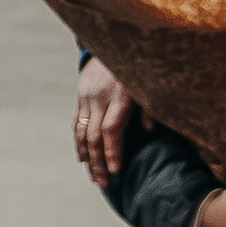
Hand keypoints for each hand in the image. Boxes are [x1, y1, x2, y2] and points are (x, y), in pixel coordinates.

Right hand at [74, 61, 147, 187]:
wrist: (112, 42)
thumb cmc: (137, 67)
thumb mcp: (148, 85)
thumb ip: (149, 108)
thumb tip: (149, 132)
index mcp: (119, 97)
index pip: (111, 130)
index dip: (112, 151)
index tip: (116, 170)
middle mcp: (99, 99)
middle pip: (94, 137)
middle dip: (98, 162)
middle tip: (104, 183)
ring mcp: (86, 98)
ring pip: (82, 133)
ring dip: (87, 157)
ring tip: (94, 176)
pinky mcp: (80, 97)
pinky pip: (76, 123)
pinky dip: (79, 142)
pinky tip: (82, 157)